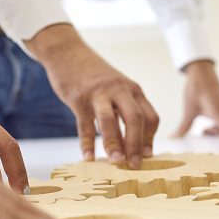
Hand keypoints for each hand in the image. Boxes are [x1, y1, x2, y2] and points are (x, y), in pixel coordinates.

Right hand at [28, 25, 158, 168]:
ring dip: (114, 145)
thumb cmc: (95, 76)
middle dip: (137, 145)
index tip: (147, 156)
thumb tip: (135, 142)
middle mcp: (120, 90)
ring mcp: (99, 93)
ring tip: (116, 163)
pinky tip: (89, 157)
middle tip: (135, 166)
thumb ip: (127, 108)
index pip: (150, 117)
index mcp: (134, 90)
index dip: (150, 139)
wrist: (68, 52)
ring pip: (110, 121)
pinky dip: (87, 143)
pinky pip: (84, 124)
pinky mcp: (78, 98)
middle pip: (135, 119)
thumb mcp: (118, 87)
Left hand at [173, 60, 218, 136]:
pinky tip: (207, 127)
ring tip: (205, 132)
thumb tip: (174, 139)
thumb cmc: (197, 88)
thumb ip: (183, 127)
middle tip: (205, 140)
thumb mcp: (189, 110)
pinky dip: (218, 128)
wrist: (202, 71)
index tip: (213, 148)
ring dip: (218, 134)